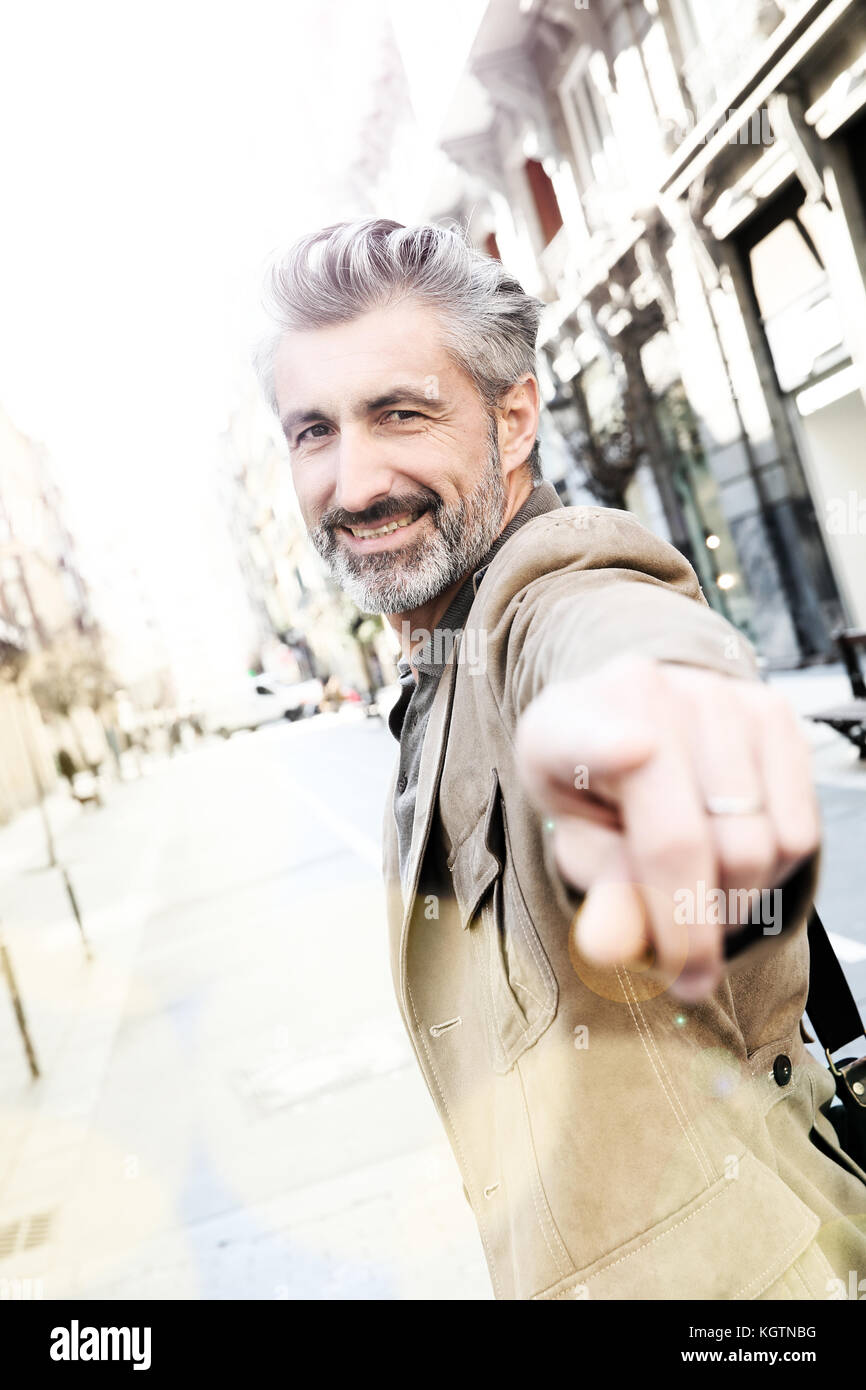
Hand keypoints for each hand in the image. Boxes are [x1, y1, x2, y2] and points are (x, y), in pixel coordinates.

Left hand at [514, 656, 819, 1001]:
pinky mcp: (773, 712)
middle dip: (689, 931)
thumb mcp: (579, 846)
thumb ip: (600, 894)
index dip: (606, 746)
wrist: (641, 725)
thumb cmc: (599, 793)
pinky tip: (735, 864)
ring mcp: (714, 696)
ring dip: (733, 907)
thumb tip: (610, 946)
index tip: (633, 751)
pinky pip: (798, 833)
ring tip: (702, 900)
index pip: (580, 737)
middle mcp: (642, 692)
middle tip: (684, 970)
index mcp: (562, 725)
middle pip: (687, 840)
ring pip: (754, 846)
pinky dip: (774, 875)